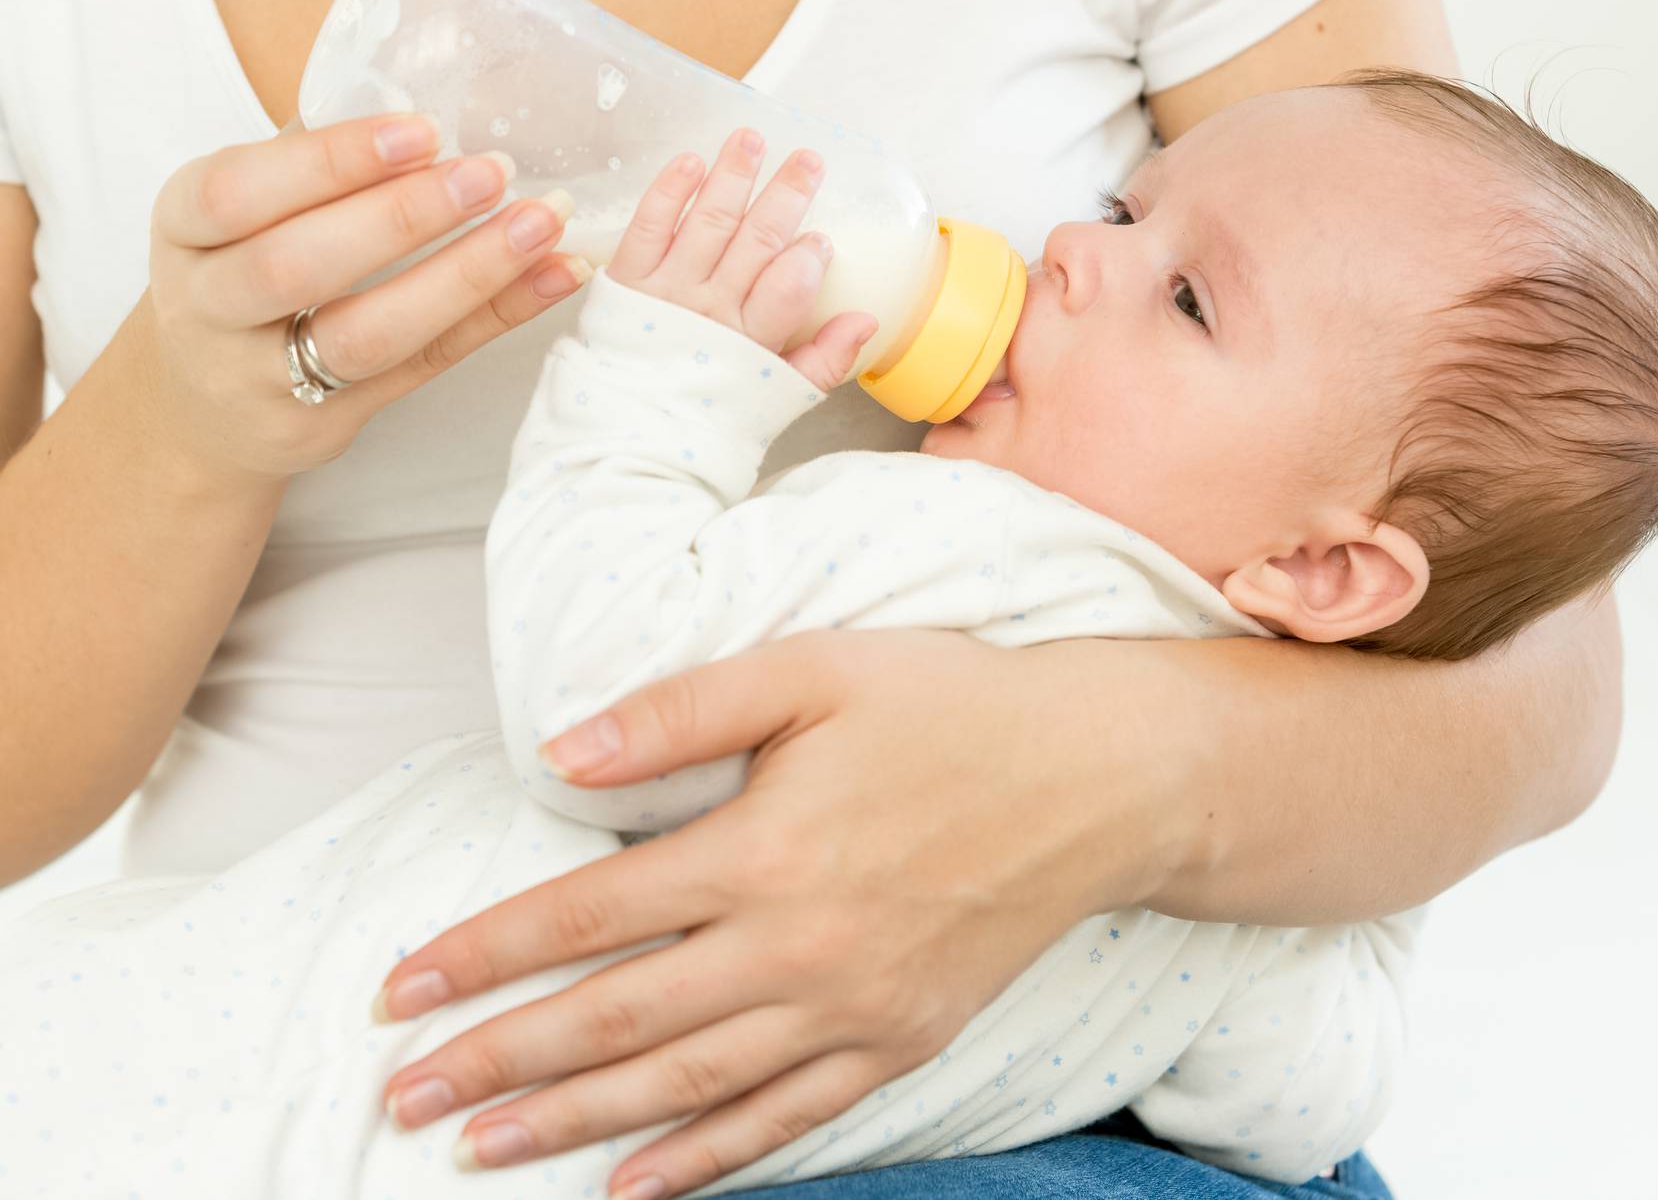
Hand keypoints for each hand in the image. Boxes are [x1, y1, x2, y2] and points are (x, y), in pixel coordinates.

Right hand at [140, 113, 583, 484]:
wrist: (203, 410)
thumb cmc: (240, 278)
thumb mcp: (242, 215)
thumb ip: (312, 166)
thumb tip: (422, 103)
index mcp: (184, 228)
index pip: (240, 191)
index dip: (332, 160)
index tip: (421, 130)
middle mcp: (209, 306)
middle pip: (298, 267)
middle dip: (402, 217)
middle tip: (490, 173)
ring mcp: (267, 377)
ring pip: (369, 334)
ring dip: (466, 276)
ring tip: (541, 226)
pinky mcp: (331, 422)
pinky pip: (425, 368)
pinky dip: (497, 318)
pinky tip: (555, 277)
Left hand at [371, 630, 1174, 1198]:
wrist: (1099, 777)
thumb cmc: (950, 705)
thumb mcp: (814, 669)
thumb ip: (681, 709)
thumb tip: (560, 752)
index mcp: (764, 848)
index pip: (587, 916)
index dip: (481, 955)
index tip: (397, 990)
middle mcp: (798, 947)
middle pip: (614, 1021)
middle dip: (496, 1059)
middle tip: (401, 1098)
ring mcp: (851, 1009)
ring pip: (683, 1087)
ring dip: (569, 1124)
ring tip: (477, 1150)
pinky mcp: (899, 1041)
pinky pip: (785, 1120)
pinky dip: (703, 1160)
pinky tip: (632, 1186)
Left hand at [606, 127, 874, 390]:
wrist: (631, 434)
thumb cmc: (708, 416)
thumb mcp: (775, 398)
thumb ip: (824, 361)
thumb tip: (866, 320)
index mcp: (751, 340)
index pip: (790, 285)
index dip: (809, 257)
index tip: (821, 239)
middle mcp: (710, 308)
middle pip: (755, 240)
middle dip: (786, 194)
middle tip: (808, 160)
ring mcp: (667, 290)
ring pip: (708, 221)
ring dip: (732, 176)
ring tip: (751, 138)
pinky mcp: (627, 280)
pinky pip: (648, 227)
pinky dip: (668, 191)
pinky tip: (690, 161)